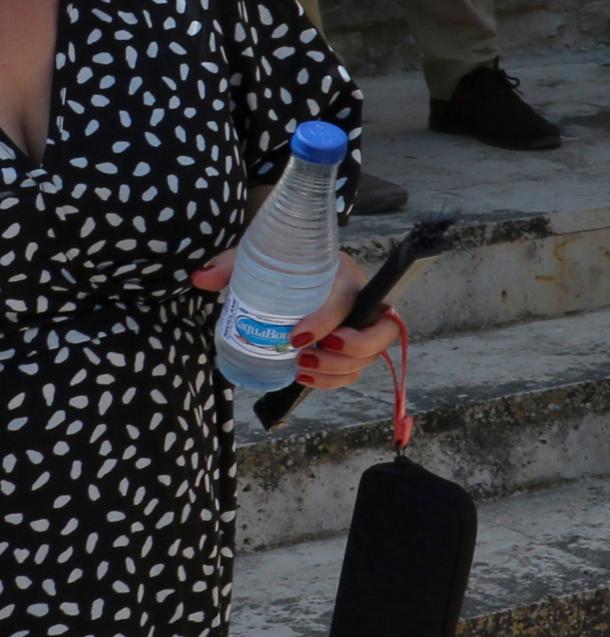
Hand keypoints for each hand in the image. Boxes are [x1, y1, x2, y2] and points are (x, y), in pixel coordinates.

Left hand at [191, 252, 399, 387]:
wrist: (299, 265)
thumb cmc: (282, 261)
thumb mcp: (256, 256)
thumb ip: (230, 265)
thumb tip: (201, 280)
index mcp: (343, 273)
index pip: (346, 299)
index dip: (326, 322)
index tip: (295, 339)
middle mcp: (361, 300)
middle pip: (380, 331)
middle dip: (352, 350)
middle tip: (309, 355)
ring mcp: (361, 325)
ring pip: (368, 356)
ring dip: (337, 370)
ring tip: (300, 369)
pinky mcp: (351, 346)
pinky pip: (354, 369)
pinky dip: (333, 380)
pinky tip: (304, 376)